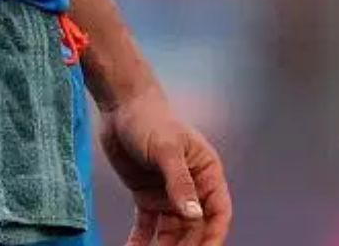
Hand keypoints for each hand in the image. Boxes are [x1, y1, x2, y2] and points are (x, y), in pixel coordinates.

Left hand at [101, 93, 231, 245]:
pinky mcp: (147, 197)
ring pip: (171, 232)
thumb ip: (180, 183)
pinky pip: (147, 227)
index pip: (218, 211)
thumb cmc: (150, 120)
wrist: (120, 107)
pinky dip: (141, 242)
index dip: (214, 235)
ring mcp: (169, 194)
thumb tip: (195, 215)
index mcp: (207, 172)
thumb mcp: (166, 150)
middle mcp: (192, 187)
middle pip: (194, 228)